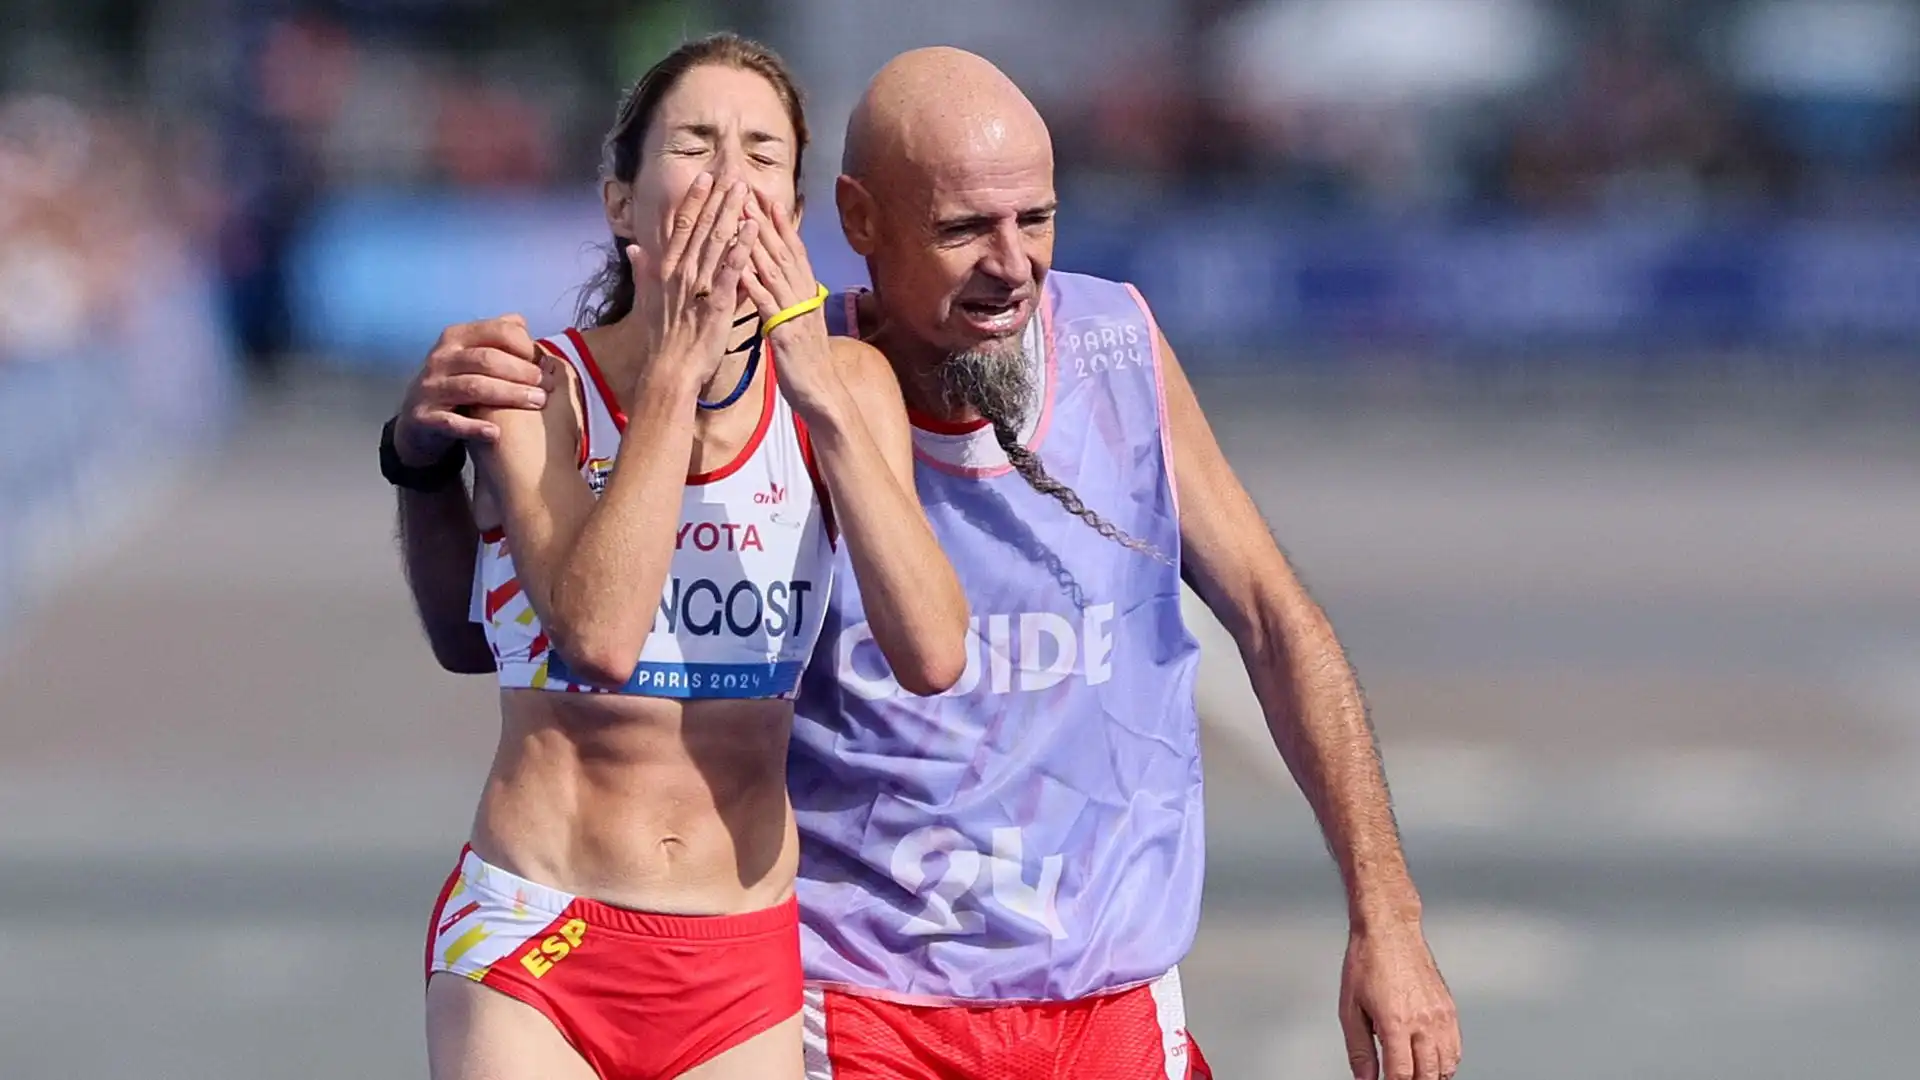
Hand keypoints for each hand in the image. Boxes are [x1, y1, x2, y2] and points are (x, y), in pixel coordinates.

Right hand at [396, 314, 551, 466]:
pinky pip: (451, 422)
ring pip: (474, 387)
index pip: (496, 331)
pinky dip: (474, 428)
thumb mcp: (471, 354)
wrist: (417, 418)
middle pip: (488, 359)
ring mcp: (431, 387)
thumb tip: (522, 323)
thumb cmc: (457, 381)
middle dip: (522, 371)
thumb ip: (496, 337)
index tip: (545, 362)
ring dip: (510, 394)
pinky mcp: (424, 417)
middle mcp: (441, 358)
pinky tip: (496, 433)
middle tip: (548, 385)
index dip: (524, 345)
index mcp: (456, 337)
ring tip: (538, 402)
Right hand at [628, 172, 757, 393]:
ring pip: (716, 241)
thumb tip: (634, 248)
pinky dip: (742, 246)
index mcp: (665, 269)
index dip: (693, 200)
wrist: (670, 368)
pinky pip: (731, 269)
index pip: (680, 226)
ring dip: (731, 213)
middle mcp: (681, 271)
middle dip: (717, 198)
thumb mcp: (646, 299)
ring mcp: (699, 285)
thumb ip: (643, 270)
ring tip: (744, 190)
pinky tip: (752, 227)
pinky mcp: (717, 301)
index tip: (704, 178)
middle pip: (701, 227)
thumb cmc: (662, 337)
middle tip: (732, 174)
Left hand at [741, 190, 839, 415]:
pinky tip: (738, 267)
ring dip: (757, 243)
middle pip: (784, 253)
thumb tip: (784, 283)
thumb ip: (791, 301)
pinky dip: (753, 284)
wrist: (822, 395)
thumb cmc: (808, 363)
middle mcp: (804, 298)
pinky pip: (766, 305)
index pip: (794, 252)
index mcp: (807, 295)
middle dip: (766, 221)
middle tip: (750, 192)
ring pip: (775, 272)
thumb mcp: (800, 324)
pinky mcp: (785, 334)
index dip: (780, 224)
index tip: (767, 198)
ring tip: (741, 217)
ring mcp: (796, 314)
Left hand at [1339, 921, 1460, 1079]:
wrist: (1389, 931)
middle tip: (1398, 1079)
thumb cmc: (1367, 962)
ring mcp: (1441, 1016)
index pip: (1401, 1074)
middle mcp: (1424, 1021)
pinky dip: (1446, 1063)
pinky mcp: (1449, 1009)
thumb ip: (1359, 1050)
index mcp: (1396, 1022)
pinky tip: (1431, 1063)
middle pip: (1427, 1074)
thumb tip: (1364, 1078)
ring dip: (1431, 1077)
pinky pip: (1455, 1048)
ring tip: (1414, 1075)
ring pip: (1446, 1066)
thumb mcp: (1350, 1008)